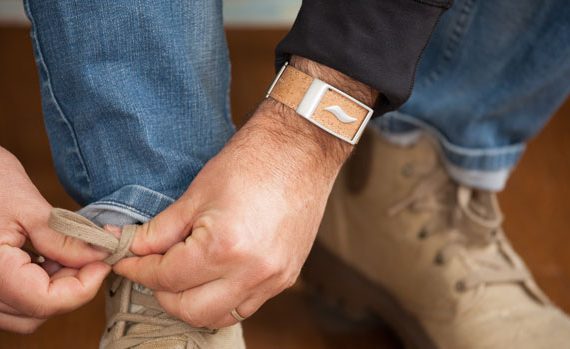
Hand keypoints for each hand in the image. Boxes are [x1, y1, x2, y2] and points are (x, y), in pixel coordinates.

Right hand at [0, 148, 109, 332]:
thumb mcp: (27, 206)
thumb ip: (63, 239)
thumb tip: (99, 256)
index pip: (45, 302)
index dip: (83, 287)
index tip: (103, 261)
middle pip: (37, 312)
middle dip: (71, 287)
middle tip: (90, 255)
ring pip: (26, 314)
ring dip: (55, 290)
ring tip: (67, 255)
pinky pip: (14, 303)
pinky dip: (37, 287)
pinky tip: (48, 259)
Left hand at [114, 57, 376, 328]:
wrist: (302, 151)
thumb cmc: (253, 161)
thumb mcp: (198, 193)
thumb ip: (161, 230)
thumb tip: (133, 248)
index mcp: (224, 248)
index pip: (167, 277)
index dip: (138, 269)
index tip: (126, 261)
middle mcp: (251, 273)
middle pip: (190, 310)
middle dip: (162, 293)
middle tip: (152, 269)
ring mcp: (273, 279)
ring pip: (219, 317)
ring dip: (192, 303)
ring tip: (181, 276)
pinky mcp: (286, 278)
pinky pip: (246, 306)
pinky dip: (222, 300)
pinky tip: (212, 277)